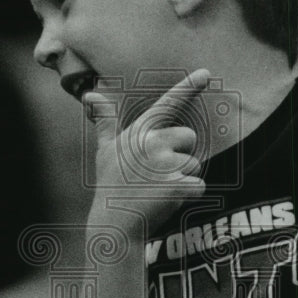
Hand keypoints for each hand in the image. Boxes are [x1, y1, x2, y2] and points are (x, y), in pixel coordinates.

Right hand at [84, 69, 208, 233]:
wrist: (114, 224)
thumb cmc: (112, 186)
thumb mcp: (106, 151)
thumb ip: (105, 122)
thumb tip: (90, 95)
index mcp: (138, 132)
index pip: (166, 105)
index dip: (188, 87)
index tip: (206, 73)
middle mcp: (152, 143)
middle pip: (189, 137)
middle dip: (180, 154)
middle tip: (156, 174)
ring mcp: (164, 164)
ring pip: (195, 164)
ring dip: (183, 179)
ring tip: (157, 191)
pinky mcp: (177, 185)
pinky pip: (199, 187)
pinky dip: (188, 197)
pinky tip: (165, 203)